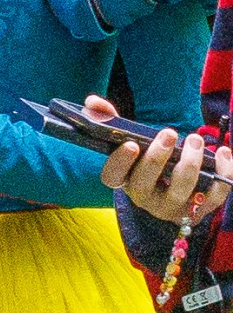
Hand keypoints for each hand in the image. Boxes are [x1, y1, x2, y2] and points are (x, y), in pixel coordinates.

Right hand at [84, 95, 232, 224]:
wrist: (171, 186)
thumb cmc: (146, 157)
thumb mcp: (127, 138)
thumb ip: (108, 118)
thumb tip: (93, 102)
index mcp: (123, 180)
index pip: (112, 177)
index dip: (120, 162)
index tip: (131, 143)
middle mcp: (144, 199)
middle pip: (146, 184)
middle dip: (157, 158)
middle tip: (170, 132)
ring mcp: (172, 208)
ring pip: (180, 191)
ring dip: (190, 163)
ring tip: (196, 139)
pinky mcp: (199, 211)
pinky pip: (214, 197)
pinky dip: (223, 174)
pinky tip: (223, 152)